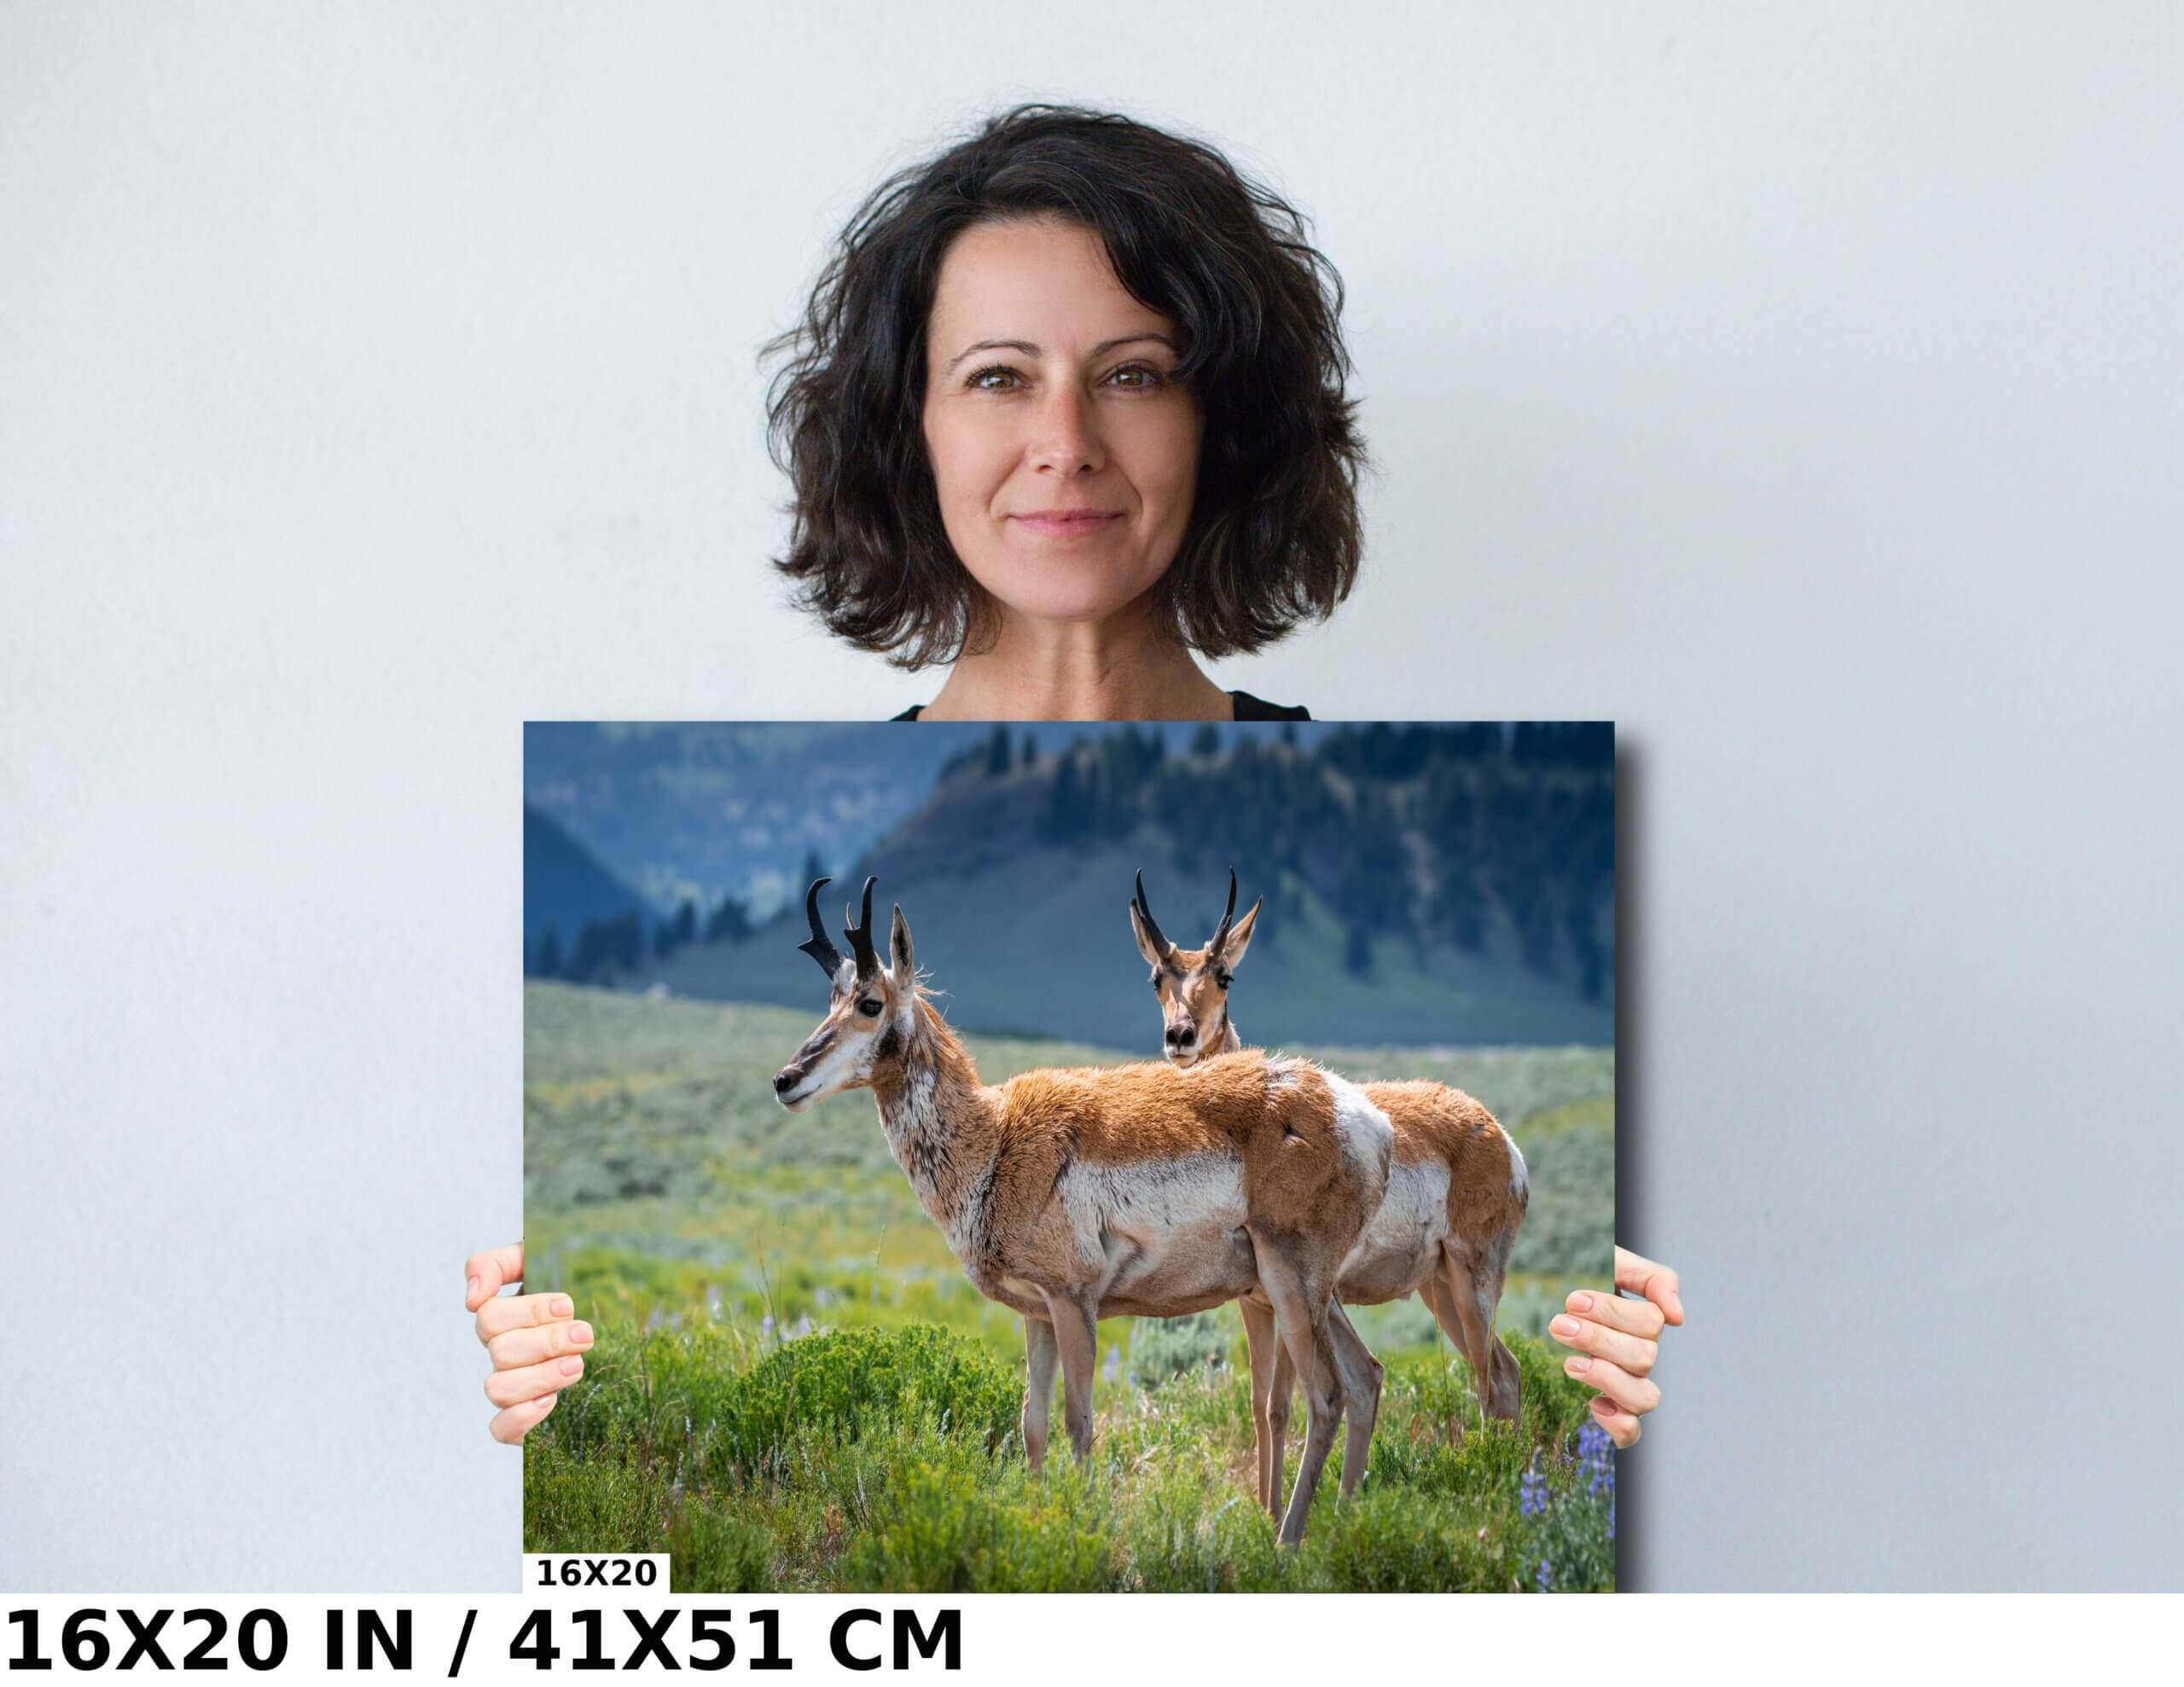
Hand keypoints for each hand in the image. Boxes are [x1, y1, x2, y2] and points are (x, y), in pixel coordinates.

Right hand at [465, 1243, 591, 1444]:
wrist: (596, 1320)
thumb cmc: (560, 1288)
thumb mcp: (533, 1261)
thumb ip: (496, 1264)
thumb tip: (472, 1298)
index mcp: (499, 1319)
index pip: (490, 1318)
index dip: (528, 1312)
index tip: (567, 1306)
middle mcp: (500, 1354)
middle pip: (501, 1352)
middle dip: (547, 1342)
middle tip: (584, 1335)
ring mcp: (509, 1386)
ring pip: (498, 1389)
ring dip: (540, 1376)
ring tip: (577, 1364)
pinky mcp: (521, 1419)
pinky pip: (500, 1430)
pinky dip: (521, 1417)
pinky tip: (551, 1400)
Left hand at [1548, 1246, 1682, 1447]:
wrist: (1557, 1291)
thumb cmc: (1590, 1278)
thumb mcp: (1617, 1261)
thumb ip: (1654, 1278)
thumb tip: (1677, 1317)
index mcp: (1647, 1322)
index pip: (1650, 1324)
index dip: (1612, 1313)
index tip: (1573, 1300)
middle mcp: (1643, 1355)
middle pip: (1643, 1358)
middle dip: (1598, 1340)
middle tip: (1559, 1324)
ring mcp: (1631, 1384)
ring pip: (1645, 1398)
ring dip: (1606, 1379)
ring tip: (1570, 1364)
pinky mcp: (1613, 1409)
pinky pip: (1631, 1432)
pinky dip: (1617, 1424)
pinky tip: (1593, 1403)